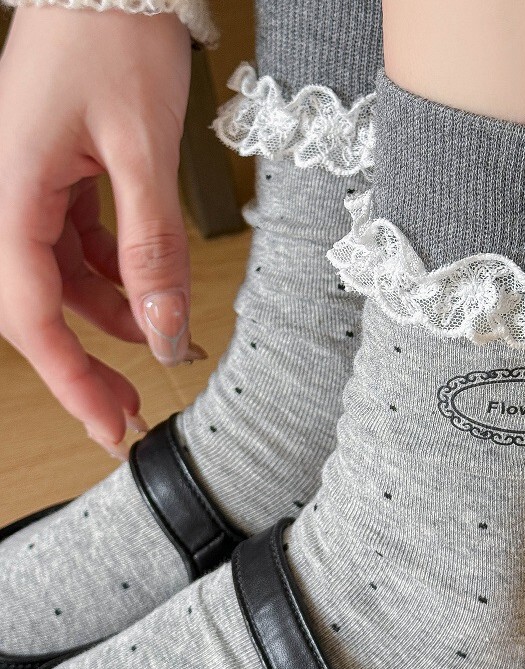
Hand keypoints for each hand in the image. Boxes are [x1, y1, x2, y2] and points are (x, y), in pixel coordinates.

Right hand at [0, 6, 201, 457]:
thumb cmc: (116, 42)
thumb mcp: (143, 152)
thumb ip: (155, 249)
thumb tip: (164, 334)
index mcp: (8, 194)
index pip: (31, 315)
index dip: (72, 379)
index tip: (110, 427)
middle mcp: (7, 198)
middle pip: (41, 308)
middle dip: (90, 362)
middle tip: (133, 413)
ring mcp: (30, 190)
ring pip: (65, 282)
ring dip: (114, 319)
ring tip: (166, 347)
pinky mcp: (57, 181)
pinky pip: (82, 248)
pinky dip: (119, 276)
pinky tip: (152, 294)